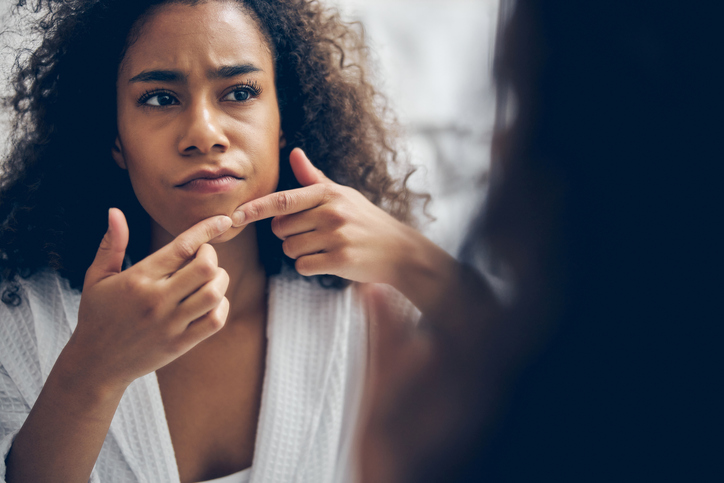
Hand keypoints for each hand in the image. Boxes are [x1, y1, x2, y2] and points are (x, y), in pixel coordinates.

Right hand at [65, 208, 232, 391]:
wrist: (96, 363)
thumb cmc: (97, 315)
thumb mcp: (97, 277)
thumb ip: (112, 244)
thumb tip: (115, 212)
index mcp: (139, 278)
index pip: (182, 246)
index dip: (207, 229)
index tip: (223, 220)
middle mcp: (156, 300)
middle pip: (205, 267)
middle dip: (212, 254)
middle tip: (205, 255)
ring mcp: (170, 324)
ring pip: (214, 293)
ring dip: (220, 280)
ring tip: (211, 278)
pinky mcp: (180, 344)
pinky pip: (215, 321)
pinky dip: (221, 306)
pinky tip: (212, 300)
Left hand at [231, 148, 416, 284]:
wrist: (399, 250)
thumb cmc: (366, 220)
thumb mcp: (343, 195)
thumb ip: (314, 178)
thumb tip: (293, 151)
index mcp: (327, 193)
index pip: (282, 200)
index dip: (255, 208)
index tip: (235, 215)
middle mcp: (331, 212)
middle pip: (281, 228)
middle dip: (288, 234)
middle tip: (312, 234)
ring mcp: (336, 235)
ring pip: (290, 249)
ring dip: (299, 252)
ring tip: (324, 247)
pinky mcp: (340, 259)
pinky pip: (303, 266)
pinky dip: (310, 266)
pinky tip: (328, 260)